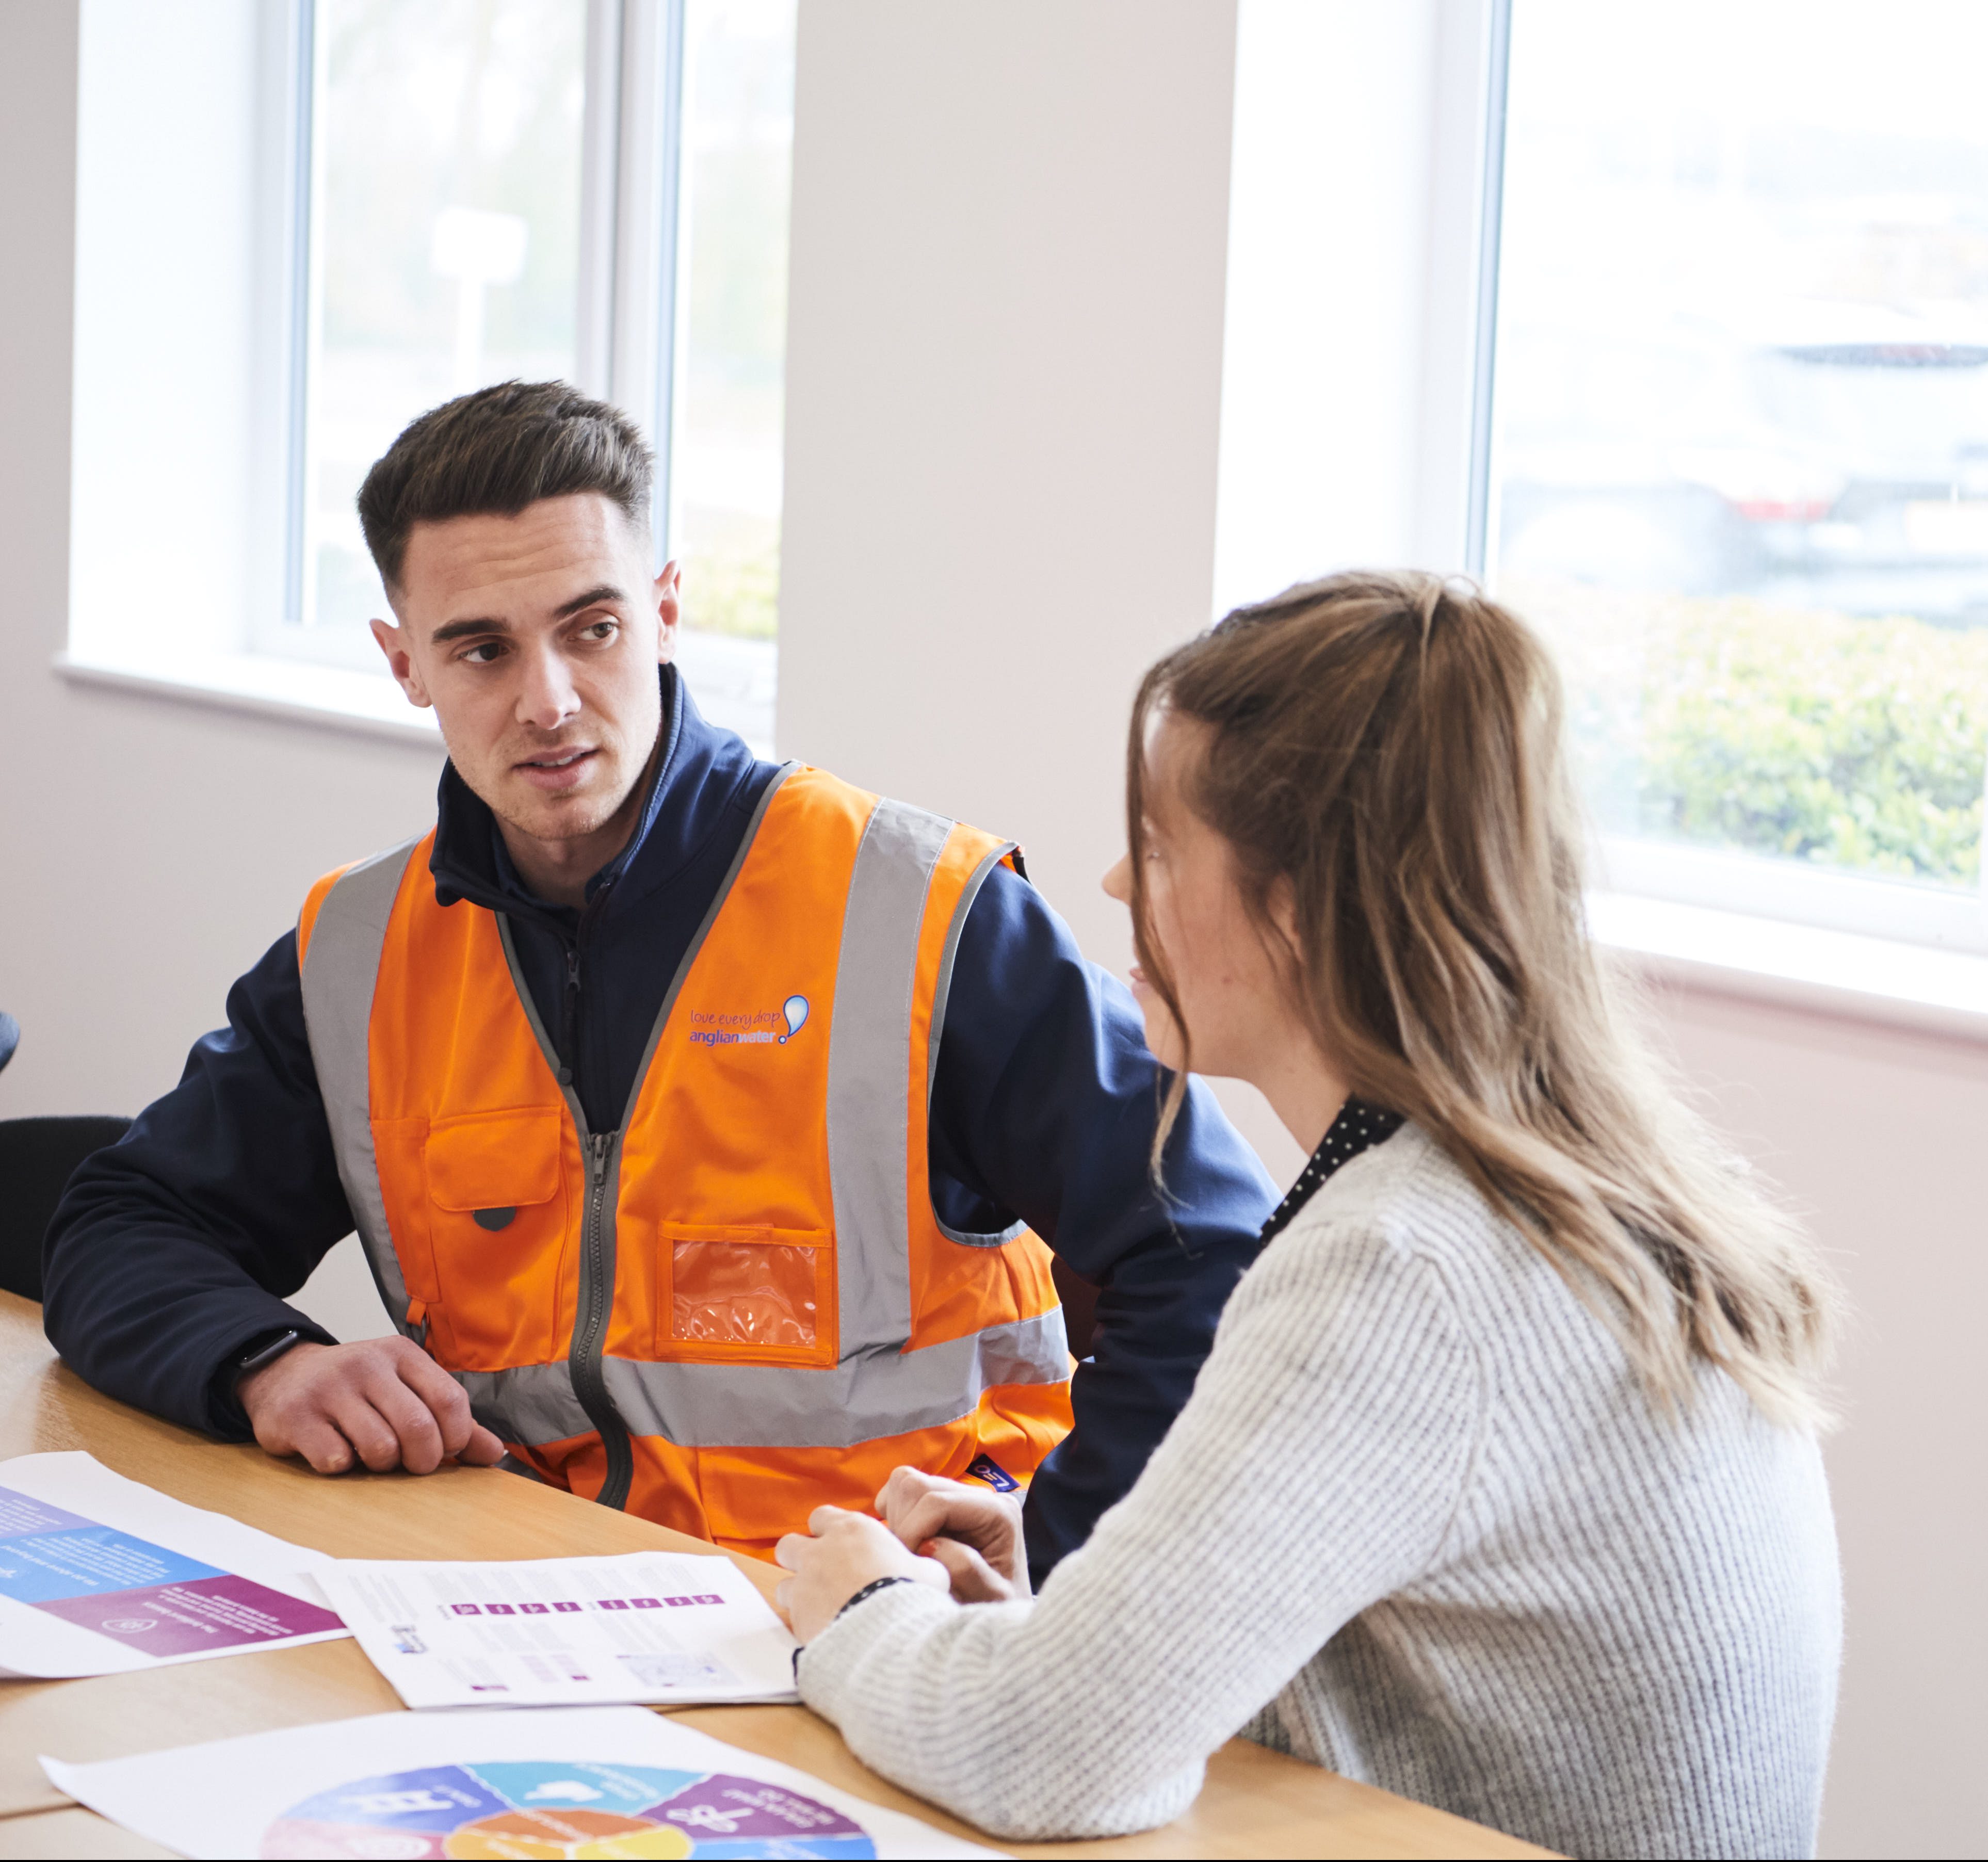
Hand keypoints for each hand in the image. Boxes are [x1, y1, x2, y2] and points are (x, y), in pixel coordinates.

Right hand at [238, 1337, 505, 1474]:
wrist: (283, 1376)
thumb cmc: (356, 1389)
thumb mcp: (406, 1389)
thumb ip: (452, 1420)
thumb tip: (494, 1453)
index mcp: (402, 1354)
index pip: (449, 1399)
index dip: (456, 1436)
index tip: (446, 1449)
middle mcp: (367, 1365)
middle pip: (418, 1427)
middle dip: (423, 1459)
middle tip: (412, 1464)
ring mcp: (329, 1389)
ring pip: (379, 1447)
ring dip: (382, 1465)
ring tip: (372, 1455)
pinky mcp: (296, 1416)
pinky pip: (335, 1459)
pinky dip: (342, 1466)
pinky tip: (337, 1452)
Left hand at [773, 1506, 947, 1641]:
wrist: (890, 1635)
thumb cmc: (913, 1596)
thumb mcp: (930, 1572)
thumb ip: (920, 1563)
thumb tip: (928, 1566)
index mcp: (853, 1530)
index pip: (822, 1517)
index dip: (827, 1531)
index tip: (838, 1546)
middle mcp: (822, 1552)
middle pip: (789, 1545)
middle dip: (799, 1559)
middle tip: (820, 1576)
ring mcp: (805, 1585)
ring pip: (783, 1584)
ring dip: (798, 1595)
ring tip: (821, 1611)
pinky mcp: (798, 1619)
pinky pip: (790, 1620)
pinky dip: (803, 1625)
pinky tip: (823, 1633)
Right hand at [876, 1466, 1030, 1602]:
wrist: (1002, 1614)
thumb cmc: (998, 1609)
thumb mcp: (992, 1599)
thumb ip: (967, 1571)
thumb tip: (929, 1545)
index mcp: (998, 1512)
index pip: (936, 1502)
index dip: (912, 1531)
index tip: (910, 1567)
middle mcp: (980, 1495)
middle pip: (916, 1486)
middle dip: (903, 1525)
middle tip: (910, 1563)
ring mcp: (958, 1495)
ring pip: (905, 1483)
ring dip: (897, 1520)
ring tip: (912, 1555)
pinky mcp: (940, 1500)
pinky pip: (901, 1492)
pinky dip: (895, 1515)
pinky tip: (910, 1546)